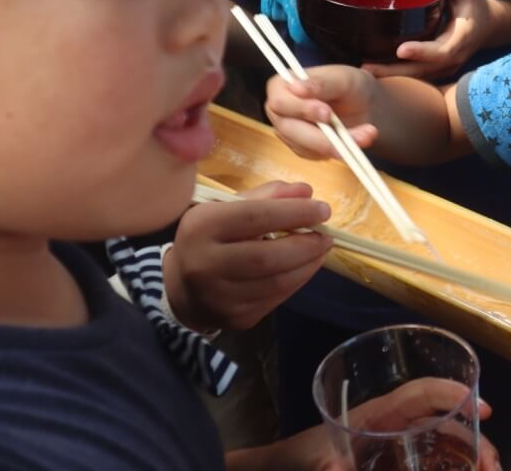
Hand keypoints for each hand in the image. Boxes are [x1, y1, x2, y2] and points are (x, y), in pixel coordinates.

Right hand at [165, 182, 333, 330]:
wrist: (183, 287)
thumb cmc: (211, 238)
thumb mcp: (227, 208)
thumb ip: (267, 196)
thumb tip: (306, 192)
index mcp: (200, 227)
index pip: (254, 217)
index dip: (294, 213)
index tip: (323, 209)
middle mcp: (204, 265)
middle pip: (266, 257)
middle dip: (305, 245)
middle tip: (327, 235)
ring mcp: (219, 297)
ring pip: (276, 282)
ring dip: (307, 264)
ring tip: (320, 249)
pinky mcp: (235, 318)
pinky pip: (276, 299)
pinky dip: (297, 280)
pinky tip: (305, 267)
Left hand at [230, 378, 499, 470]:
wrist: (280, 470)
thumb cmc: (296, 456)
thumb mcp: (311, 461)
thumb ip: (325, 467)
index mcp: (377, 413)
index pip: (421, 393)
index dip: (452, 394)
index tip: (484, 408)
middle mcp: (392, 424)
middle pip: (441, 420)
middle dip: (471, 436)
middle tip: (492, 462)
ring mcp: (394, 445)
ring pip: (440, 442)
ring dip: (466, 454)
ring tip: (488, 470)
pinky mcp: (393, 463)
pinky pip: (429, 458)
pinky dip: (449, 465)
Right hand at [265, 66, 378, 160]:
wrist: (363, 105)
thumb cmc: (349, 85)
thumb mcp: (341, 78)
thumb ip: (320, 84)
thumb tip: (296, 88)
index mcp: (280, 86)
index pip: (280, 102)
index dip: (302, 110)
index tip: (327, 113)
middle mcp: (278, 111)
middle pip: (290, 130)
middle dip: (323, 136)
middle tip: (356, 137)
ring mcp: (288, 132)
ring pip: (305, 147)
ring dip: (338, 146)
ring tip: (366, 136)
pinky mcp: (301, 148)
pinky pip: (314, 156)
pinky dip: (337, 151)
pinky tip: (354, 141)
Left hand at [364, 0, 491, 81]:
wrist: (485, 25)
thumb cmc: (472, 3)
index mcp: (462, 39)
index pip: (443, 51)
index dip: (423, 52)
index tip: (401, 50)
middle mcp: (454, 58)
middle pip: (424, 70)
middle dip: (396, 71)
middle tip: (368, 68)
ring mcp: (445, 68)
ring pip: (418, 77)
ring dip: (392, 76)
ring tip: (366, 71)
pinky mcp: (436, 70)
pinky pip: (416, 76)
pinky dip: (396, 75)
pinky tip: (376, 70)